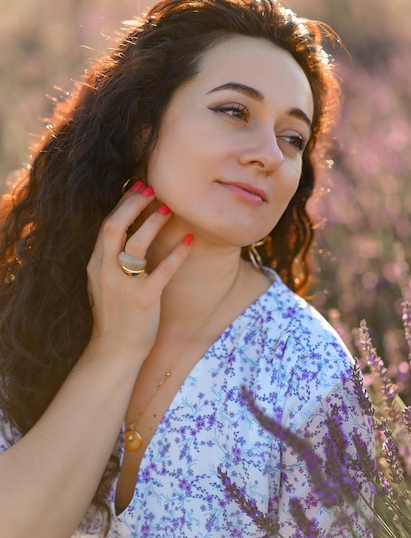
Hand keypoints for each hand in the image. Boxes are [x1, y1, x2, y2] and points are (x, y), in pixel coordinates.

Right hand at [86, 184, 192, 361]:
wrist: (114, 350)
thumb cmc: (115, 314)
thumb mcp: (105, 282)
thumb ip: (112, 257)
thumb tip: (130, 230)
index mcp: (96, 264)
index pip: (106, 224)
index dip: (123, 203)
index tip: (139, 187)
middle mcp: (105, 271)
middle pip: (113, 226)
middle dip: (133, 204)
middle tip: (153, 189)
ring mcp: (123, 285)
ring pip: (136, 245)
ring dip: (153, 223)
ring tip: (169, 209)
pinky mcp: (143, 299)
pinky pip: (162, 271)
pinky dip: (176, 255)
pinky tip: (189, 242)